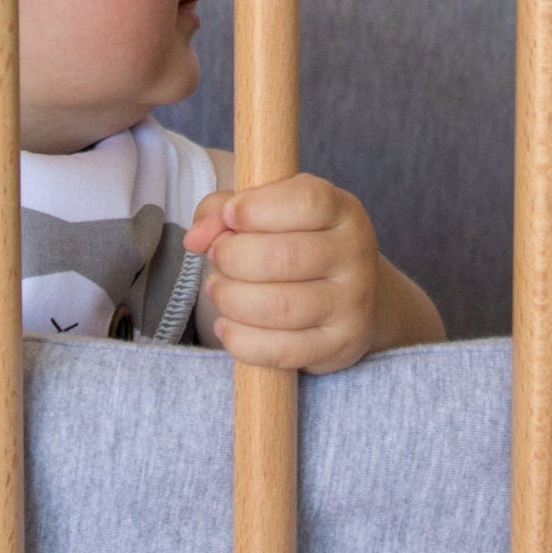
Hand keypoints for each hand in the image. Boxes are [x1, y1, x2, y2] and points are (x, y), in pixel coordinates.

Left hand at [183, 173, 443, 373]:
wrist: (354, 296)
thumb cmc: (300, 243)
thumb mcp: (271, 211)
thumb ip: (223, 209)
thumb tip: (196, 237)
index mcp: (343, 211)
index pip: (307, 202)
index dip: (256, 208)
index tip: (230, 215)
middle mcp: (356, 254)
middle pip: (282, 257)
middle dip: (231, 257)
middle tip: (217, 258)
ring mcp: (351, 303)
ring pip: (277, 307)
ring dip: (230, 299)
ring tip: (219, 290)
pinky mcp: (338, 345)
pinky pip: (279, 350)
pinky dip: (239, 339)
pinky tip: (228, 325)